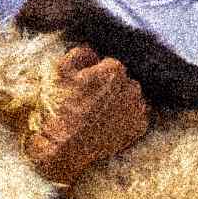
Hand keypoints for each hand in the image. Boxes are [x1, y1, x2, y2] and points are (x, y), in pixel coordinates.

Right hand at [24, 51, 148, 184]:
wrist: (64, 146)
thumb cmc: (60, 107)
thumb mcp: (58, 70)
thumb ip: (79, 53)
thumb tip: (93, 52)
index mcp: (114, 70)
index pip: (108, 64)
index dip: (94, 74)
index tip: (84, 86)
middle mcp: (132, 87)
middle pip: (122, 81)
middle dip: (109, 87)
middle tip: (90, 100)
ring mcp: (137, 109)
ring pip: (131, 98)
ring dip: (120, 101)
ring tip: (100, 113)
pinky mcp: (139, 128)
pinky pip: (136, 116)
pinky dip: (126, 118)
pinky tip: (109, 123)